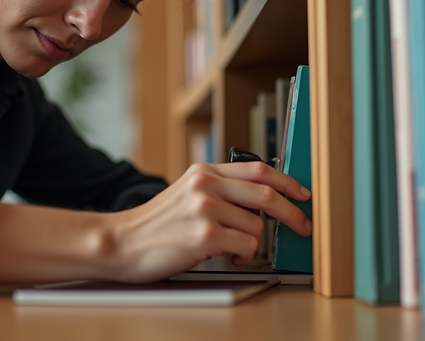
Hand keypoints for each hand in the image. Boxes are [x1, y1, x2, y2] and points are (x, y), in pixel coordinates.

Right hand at [106, 162, 311, 282]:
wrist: (122, 243)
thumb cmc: (156, 225)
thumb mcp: (186, 194)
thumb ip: (219, 190)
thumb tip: (262, 200)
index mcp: (203, 172)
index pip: (258, 169)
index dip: (287, 181)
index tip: (302, 193)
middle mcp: (206, 185)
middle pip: (267, 193)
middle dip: (292, 213)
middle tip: (302, 226)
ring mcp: (205, 208)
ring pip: (257, 226)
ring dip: (251, 242)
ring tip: (231, 247)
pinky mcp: (205, 234)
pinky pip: (247, 245)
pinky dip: (243, 255)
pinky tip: (226, 255)